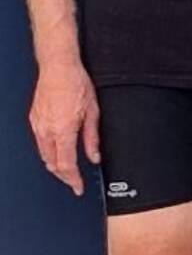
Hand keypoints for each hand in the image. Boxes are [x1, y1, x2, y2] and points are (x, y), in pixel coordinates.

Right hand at [29, 62, 100, 195]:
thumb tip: (94, 156)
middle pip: (52, 164)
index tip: (78, 187)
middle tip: (74, 181)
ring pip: (44, 155)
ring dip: (55, 165)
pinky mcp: (34, 119)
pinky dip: (48, 152)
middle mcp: (47, 130)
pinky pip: (40, 143)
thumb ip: (92, 138)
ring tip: (66, 170)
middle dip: (64, 176)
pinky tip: (56, 152)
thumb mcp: (92, 112)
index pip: (66, 165)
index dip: (73, 180)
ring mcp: (38, 124)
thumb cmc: (76, 83)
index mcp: (63, 130)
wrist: (58, 67)